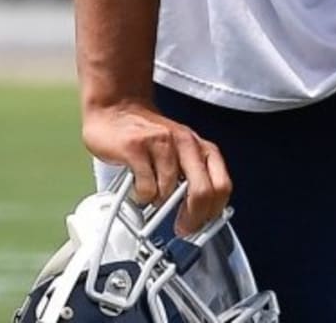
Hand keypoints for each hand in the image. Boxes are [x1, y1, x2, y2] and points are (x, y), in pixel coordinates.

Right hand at [82, 100, 230, 232]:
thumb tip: (203, 214)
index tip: (203, 226)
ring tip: (150, 193)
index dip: (214, 212)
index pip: (221, 185)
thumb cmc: (145, 133)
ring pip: (169, 191)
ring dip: (159, 201)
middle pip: (202, 191)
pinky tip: (136, 186)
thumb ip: (192, 175)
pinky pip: (146, 187)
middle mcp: (183, 141)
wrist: (113, 108)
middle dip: (192, 218)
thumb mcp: (177, 150)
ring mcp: (159, 141)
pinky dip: (141, 195)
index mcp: (197, 145)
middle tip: (182, 227)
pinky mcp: (135, 146)